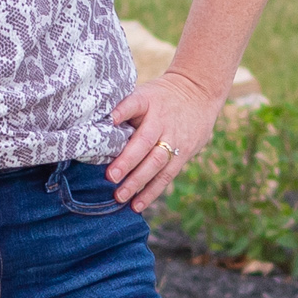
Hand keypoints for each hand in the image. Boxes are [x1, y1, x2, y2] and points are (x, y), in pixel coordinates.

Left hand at [107, 70, 224, 213]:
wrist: (199, 93)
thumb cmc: (161, 96)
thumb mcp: (145, 93)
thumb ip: (125, 109)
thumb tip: (98, 125)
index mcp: (149, 102)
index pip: (135, 103)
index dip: (123, 111)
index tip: (111, 119)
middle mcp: (162, 122)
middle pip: (146, 141)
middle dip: (128, 161)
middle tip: (111, 177)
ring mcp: (175, 139)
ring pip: (157, 163)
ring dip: (138, 182)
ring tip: (120, 197)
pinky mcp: (183, 154)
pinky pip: (166, 175)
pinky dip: (151, 191)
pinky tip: (137, 205)